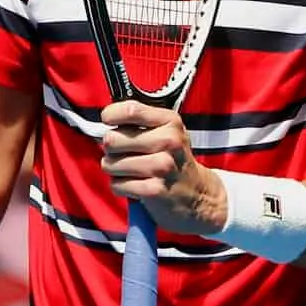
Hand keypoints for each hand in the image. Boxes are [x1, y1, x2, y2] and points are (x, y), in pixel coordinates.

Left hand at [99, 100, 225, 235]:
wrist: (198, 195)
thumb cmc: (173, 159)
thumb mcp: (166, 131)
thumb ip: (139, 119)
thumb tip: (107, 116)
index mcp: (170, 121)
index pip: (131, 110)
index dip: (111, 115)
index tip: (108, 120)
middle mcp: (169, 141)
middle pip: (113, 138)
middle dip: (111, 149)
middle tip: (125, 154)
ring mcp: (163, 166)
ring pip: (111, 163)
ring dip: (114, 170)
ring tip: (130, 171)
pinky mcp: (155, 190)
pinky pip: (117, 184)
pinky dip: (120, 186)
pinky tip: (134, 185)